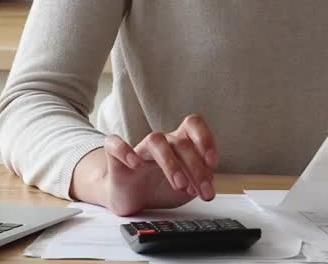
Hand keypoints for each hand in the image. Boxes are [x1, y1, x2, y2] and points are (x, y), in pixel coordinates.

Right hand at [102, 114, 218, 216]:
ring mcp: (139, 149)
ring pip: (155, 140)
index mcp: (179, 144)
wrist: (131, 200)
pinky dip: (124, 150)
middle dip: (195, 167)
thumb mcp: (187, 189)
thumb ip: (199, 180)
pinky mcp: (116, 158)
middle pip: (180, 142)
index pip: (193, 126)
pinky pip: (114, 143)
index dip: (205, 139)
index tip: (213, 163)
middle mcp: (162, 143)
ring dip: (170, 163)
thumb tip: (210, 177)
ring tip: (179, 185)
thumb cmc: (159, 188)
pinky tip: (134, 164)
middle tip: (202, 190)